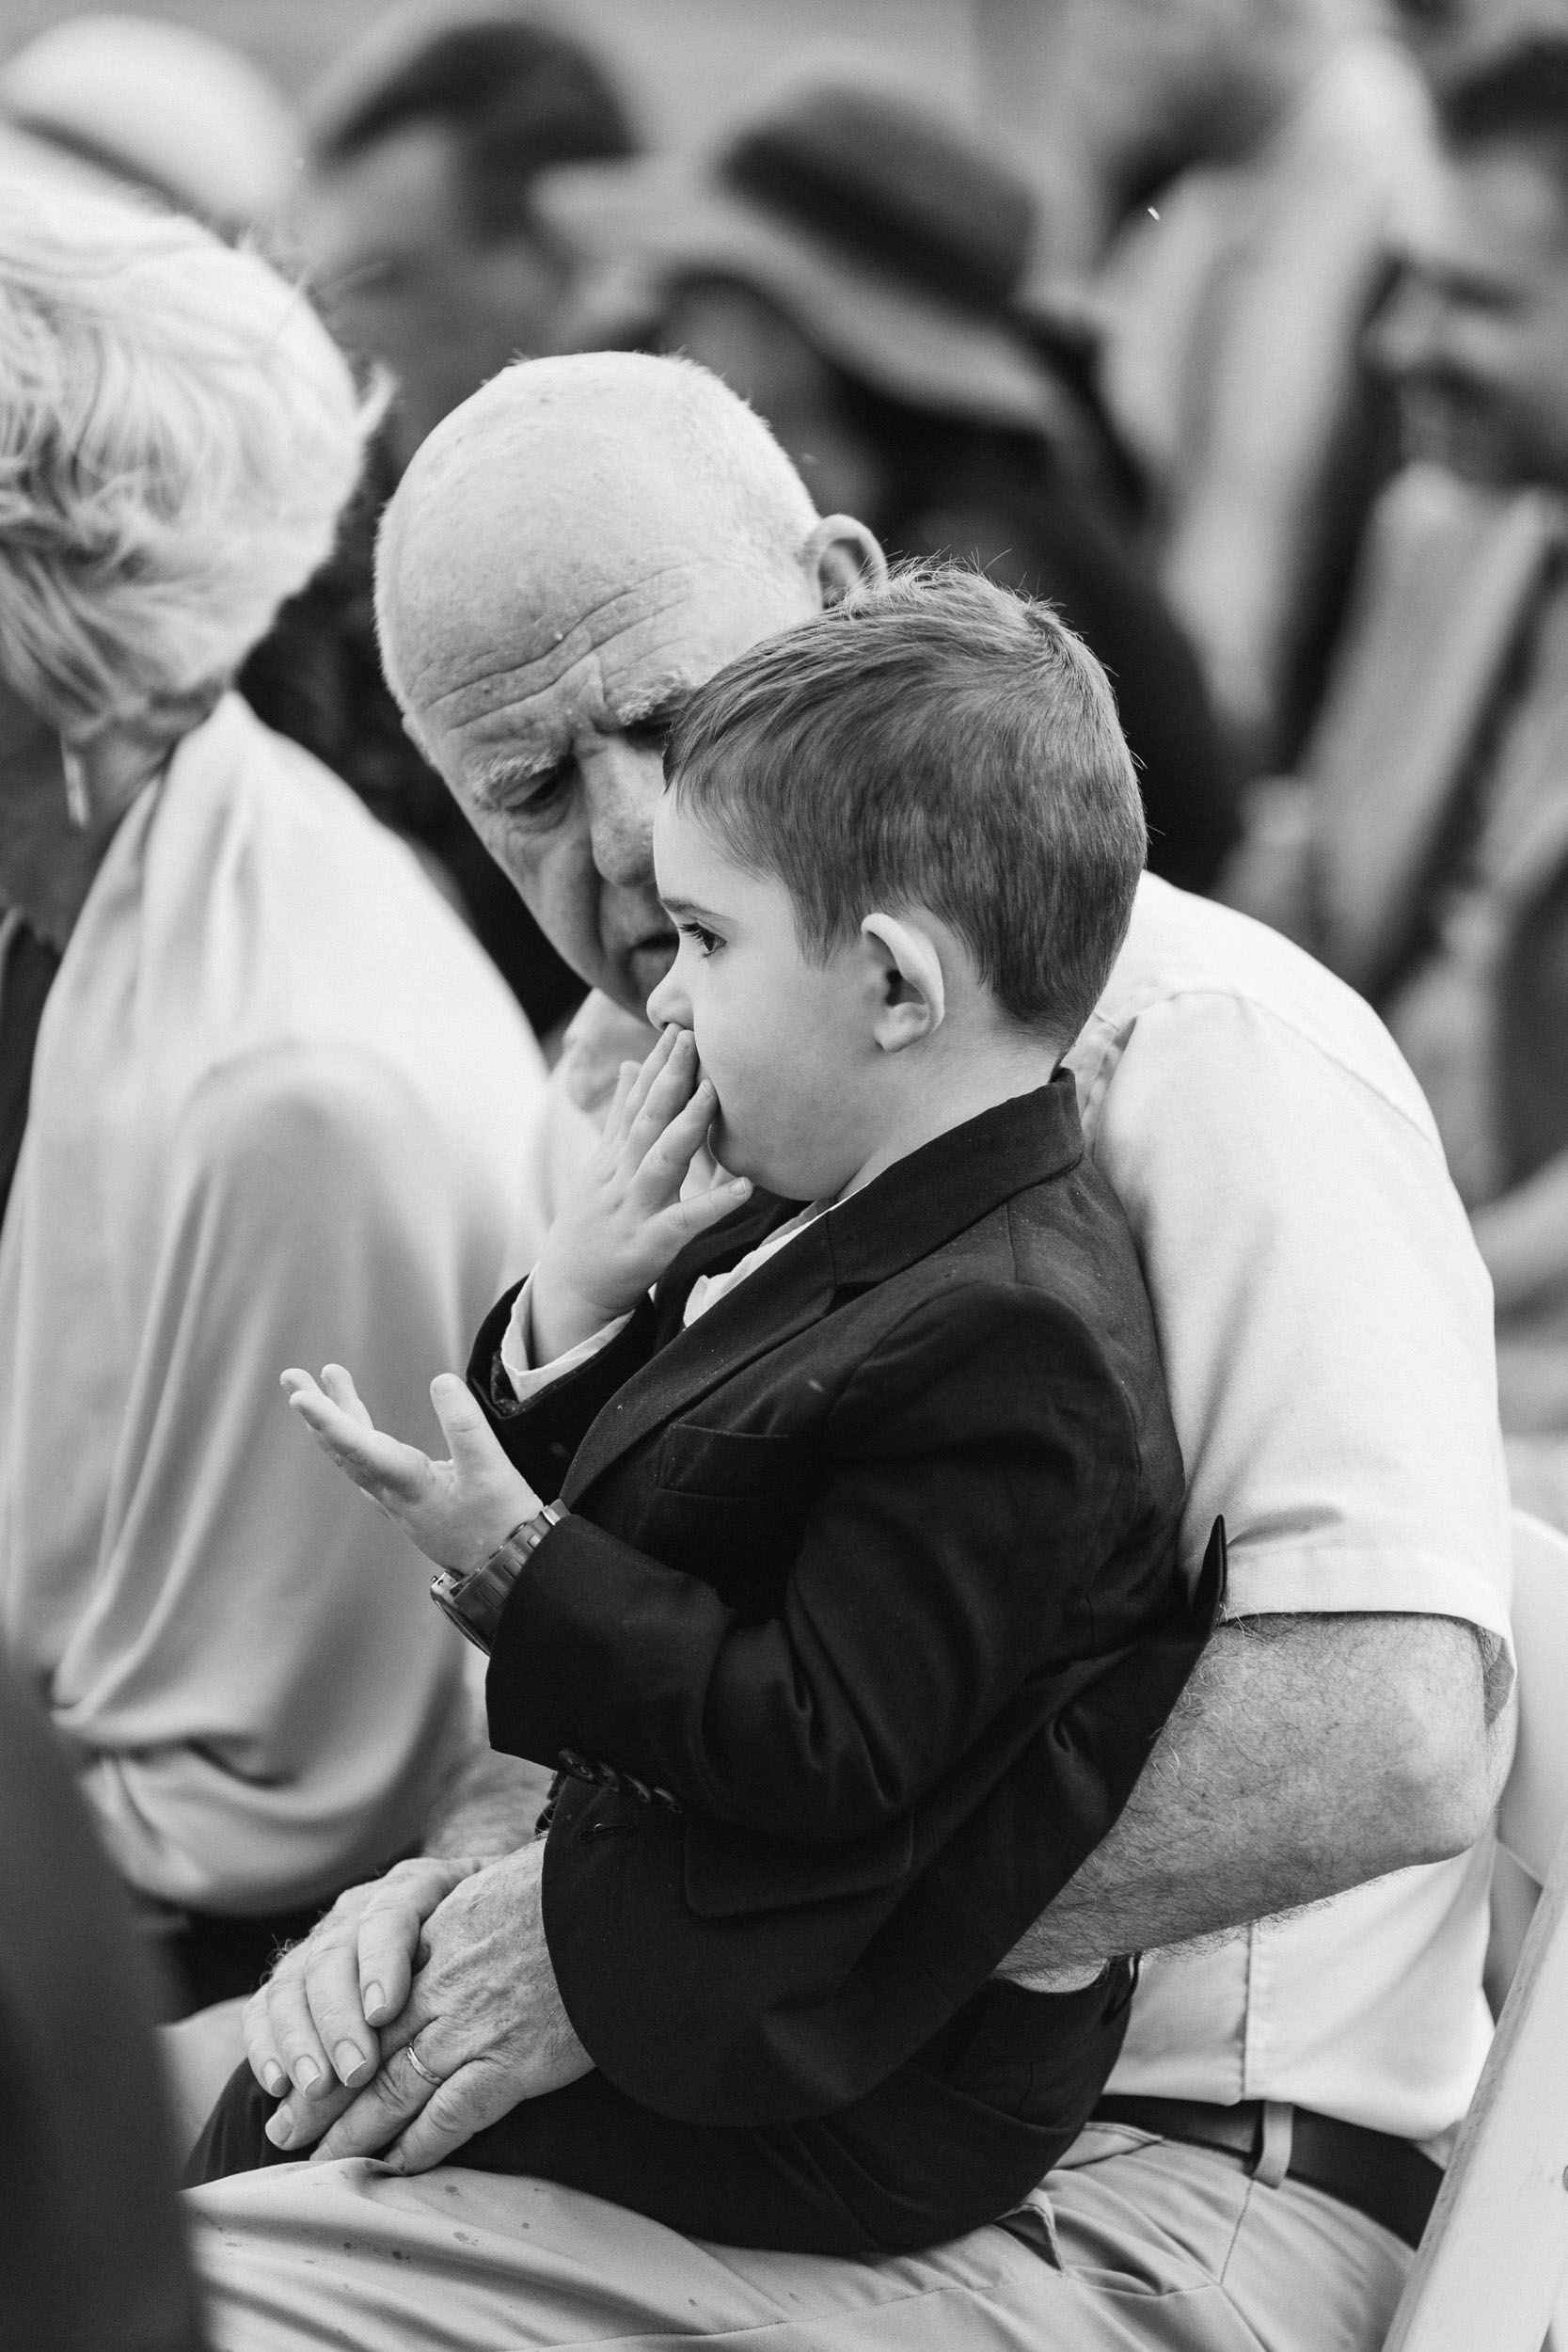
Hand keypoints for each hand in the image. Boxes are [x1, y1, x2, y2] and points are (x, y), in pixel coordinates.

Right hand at [243, 1856, 478, 2118]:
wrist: (471, 1909)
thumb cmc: (494, 1925)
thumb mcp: (499, 1915)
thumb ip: (495, 1928)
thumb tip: (513, 1952)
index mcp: (412, 1887)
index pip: (389, 1915)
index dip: (381, 1962)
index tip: (384, 2012)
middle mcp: (357, 1910)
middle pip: (334, 1956)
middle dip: (338, 2018)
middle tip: (353, 2073)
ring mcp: (321, 1942)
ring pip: (293, 1983)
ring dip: (300, 2039)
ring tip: (314, 2088)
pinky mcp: (294, 1978)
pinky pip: (265, 2007)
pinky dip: (267, 2045)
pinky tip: (279, 2085)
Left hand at [265, 1844, 592, 2172]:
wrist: (613, 1906)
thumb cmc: (567, 1888)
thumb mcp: (498, 1884)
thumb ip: (466, 1910)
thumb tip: (460, 1917)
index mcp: (437, 1937)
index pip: (368, 1997)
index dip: (333, 2037)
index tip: (307, 2064)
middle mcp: (442, 1986)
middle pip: (366, 2051)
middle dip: (323, 2098)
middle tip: (286, 2131)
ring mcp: (473, 2027)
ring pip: (393, 2089)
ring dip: (354, 2131)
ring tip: (323, 2162)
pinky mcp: (511, 2064)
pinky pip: (451, 2116)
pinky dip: (419, 2145)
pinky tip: (395, 2166)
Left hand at [281, 1362, 539, 1573]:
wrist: (509, 1570)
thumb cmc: (502, 1522)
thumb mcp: (492, 1470)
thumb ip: (466, 1425)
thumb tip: (441, 1381)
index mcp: (408, 1484)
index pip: (358, 1447)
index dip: (328, 1419)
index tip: (299, 1397)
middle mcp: (391, 1495)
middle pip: (342, 1448)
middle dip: (317, 1411)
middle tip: (291, 1377)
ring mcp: (396, 1502)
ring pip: (353, 1455)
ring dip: (336, 1417)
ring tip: (328, 1379)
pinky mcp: (408, 1504)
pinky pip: (367, 1465)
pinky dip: (354, 1437)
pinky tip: (356, 1425)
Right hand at [529, 1024, 750, 1358]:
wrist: (570, 1284)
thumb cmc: (594, 1219)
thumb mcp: (601, 1164)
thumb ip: (620, 1116)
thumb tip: (630, 1066)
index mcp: (614, 1154)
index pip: (636, 1100)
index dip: (657, 1064)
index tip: (677, 1027)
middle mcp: (622, 1174)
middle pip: (647, 1119)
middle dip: (670, 1078)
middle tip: (693, 1038)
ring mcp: (635, 1208)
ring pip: (662, 1160)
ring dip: (687, 1125)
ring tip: (714, 1093)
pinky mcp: (650, 1243)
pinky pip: (686, 1221)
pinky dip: (714, 1203)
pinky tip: (744, 1186)